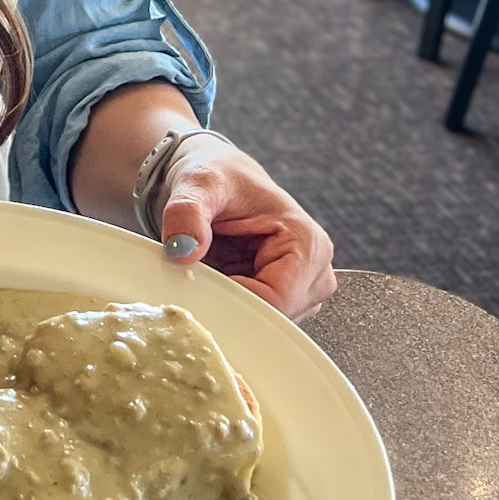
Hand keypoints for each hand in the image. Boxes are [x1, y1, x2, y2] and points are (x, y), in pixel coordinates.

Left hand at [157, 135, 335, 320]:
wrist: (218, 181)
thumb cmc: (218, 177)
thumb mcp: (197, 183)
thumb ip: (187, 212)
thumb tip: (183, 250)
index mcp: (307, 242)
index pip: (276, 300)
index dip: (233, 297)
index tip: (200, 279)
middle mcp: (315, 272)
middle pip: (271, 317)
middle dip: (229, 301)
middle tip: (199, 271)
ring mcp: (303, 291)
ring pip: (262, 323)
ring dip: (229, 303)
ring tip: (209, 269)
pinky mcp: (286, 300)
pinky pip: (255, 319)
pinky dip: (230, 305)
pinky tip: (216, 278)